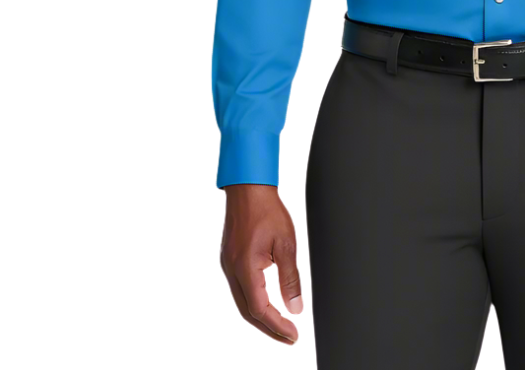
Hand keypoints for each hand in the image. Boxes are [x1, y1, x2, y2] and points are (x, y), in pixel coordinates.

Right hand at [220, 184, 302, 343]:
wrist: (249, 188)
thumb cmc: (267, 210)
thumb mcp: (286, 244)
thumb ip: (290, 278)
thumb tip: (295, 306)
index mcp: (245, 268)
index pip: (260, 309)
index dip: (277, 326)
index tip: (293, 334)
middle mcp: (232, 270)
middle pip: (248, 311)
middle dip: (269, 327)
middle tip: (288, 336)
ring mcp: (228, 265)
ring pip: (243, 301)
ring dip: (261, 315)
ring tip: (280, 324)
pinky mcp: (230, 259)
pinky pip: (240, 288)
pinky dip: (254, 300)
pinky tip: (266, 302)